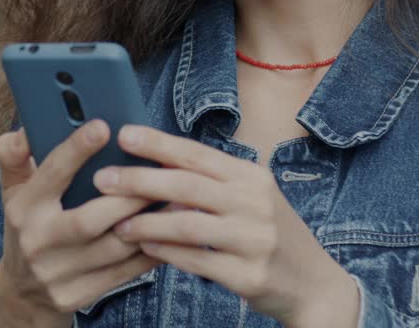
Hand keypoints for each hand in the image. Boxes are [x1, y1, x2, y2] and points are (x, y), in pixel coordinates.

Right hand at [0, 120, 160, 327]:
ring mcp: (57, 273)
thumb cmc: (28, 225)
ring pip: (113, 248)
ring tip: (175, 201)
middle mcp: (39, 241)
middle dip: (127, 197)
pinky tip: (169, 232)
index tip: (103, 127)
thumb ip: (15, 154)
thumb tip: (28, 128)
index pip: (51, 175)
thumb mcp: (13, 188)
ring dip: (147, 224)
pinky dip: (150, 251)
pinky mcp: (76, 295)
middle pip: (88, 219)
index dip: (77, 150)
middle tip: (158, 174)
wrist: (22, 290)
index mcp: (24, 208)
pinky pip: (123, 272)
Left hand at [92, 125, 359, 327]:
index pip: (198, 154)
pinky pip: (197, 261)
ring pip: (187, 224)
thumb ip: (212, 184)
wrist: (314, 284)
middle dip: (140, 180)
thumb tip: (158, 167)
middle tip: (103, 179)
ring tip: (116, 224)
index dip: (159, 143)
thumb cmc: (270, 234)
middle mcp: (255, 203)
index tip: (124, 134)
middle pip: (187, 185)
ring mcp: (254, 240)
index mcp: (252, 177)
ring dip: (146, 222)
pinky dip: (166, 252)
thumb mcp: (252, 198)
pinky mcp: (248, 275)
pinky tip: (144, 247)